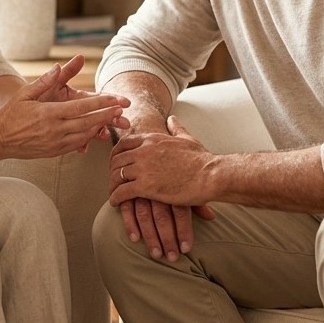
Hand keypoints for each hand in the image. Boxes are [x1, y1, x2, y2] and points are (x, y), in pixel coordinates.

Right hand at [0, 60, 129, 158]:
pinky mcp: (54, 152)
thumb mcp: (24, 94)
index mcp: (48, 113)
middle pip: (87, 123)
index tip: (115, 99)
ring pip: (84, 136)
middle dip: (107, 116)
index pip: (80, 108)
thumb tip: (58, 66)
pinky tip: (96, 131)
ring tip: (114, 119)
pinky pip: (76, 145)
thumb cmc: (11, 114)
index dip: (100, 103)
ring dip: (100, 127)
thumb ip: (43, 81)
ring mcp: (55, 143)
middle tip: (122, 109)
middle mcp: (54, 130)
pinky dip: (88, 137)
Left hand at [110, 115, 215, 260]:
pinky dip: (115, 198)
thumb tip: (171, 119)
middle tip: (113, 182)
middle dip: (112, 172)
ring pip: (116, 176)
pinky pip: (121, 192)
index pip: (123, 144)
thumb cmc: (202, 159)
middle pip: (116, 160)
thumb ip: (176, 128)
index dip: (116, 156)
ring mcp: (143, 168)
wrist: (211, 175)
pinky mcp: (146, 186)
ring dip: (112, 186)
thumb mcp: (187, 138)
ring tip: (114, 194)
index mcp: (151, 139)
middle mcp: (143, 151)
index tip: (116, 165)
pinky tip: (116, 203)